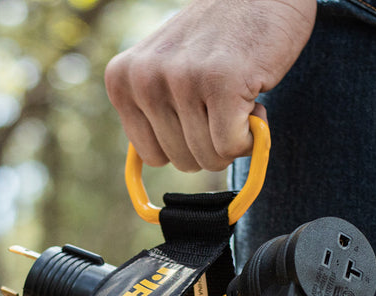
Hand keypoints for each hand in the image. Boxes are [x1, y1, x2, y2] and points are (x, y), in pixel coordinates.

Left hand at [105, 0, 316, 171]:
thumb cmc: (218, 41)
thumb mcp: (166, 72)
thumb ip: (152, 115)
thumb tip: (148, 174)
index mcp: (122, 79)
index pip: (153, 157)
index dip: (185, 141)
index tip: (198, 106)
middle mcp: (144, 77)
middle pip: (182, 161)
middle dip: (211, 140)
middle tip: (221, 96)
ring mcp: (182, 78)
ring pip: (210, 157)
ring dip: (234, 135)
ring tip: (235, 89)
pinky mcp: (221, 82)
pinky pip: (233, 147)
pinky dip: (253, 134)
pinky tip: (251, 94)